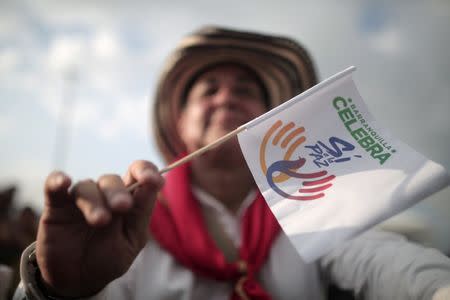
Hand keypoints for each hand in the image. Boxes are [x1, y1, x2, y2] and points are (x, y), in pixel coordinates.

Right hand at [36, 160, 163, 297]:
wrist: (76, 282)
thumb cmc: (108, 259)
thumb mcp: (131, 242)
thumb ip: (140, 213)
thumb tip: (153, 184)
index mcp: (128, 200)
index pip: (139, 174)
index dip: (146, 171)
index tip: (152, 180)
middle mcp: (104, 194)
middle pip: (112, 180)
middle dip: (118, 192)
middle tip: (122, 206)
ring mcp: (80, 198)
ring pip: (87, 186)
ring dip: (94, 201)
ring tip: (99, 221)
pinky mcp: (56, 205)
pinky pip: (54, 186)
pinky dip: (58, 181)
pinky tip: (63, 182)